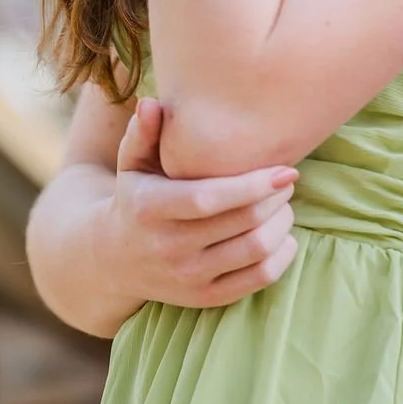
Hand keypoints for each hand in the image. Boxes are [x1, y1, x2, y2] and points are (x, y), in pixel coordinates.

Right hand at [97, 97, 299, 310]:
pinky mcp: (204, 299)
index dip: (251, 185)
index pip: (209, 199)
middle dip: (275, 199)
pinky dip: (281, 256)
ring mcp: (187, 278)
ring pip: (254, 251)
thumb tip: (150, 105)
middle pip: (241, 223)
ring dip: (282, 224)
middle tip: (287, 179)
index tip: (284, 169)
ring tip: (284, 203)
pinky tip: (284, 235)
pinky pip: (256, 280)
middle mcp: (168, 247)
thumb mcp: (131, 163)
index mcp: (151, 208)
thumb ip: (142, 132)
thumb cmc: (135, 196)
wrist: (115, 260)